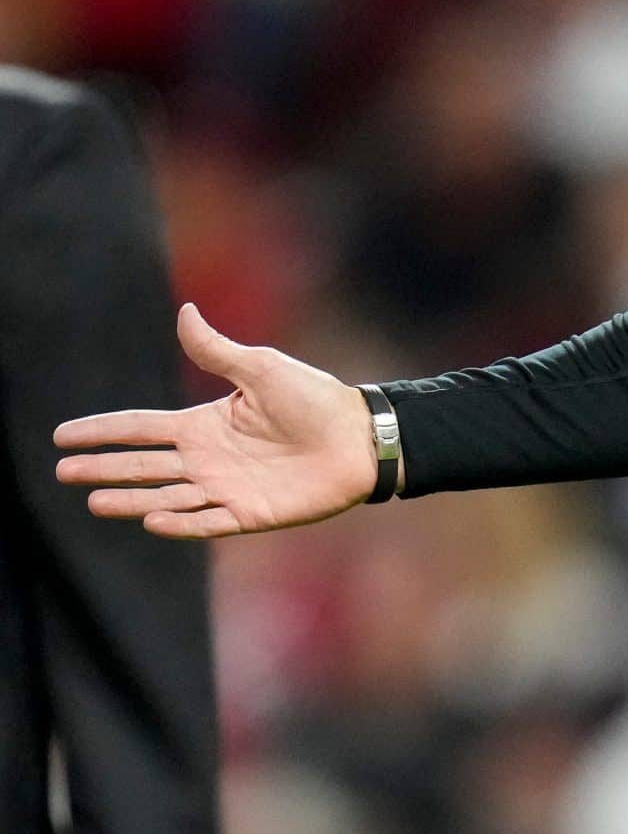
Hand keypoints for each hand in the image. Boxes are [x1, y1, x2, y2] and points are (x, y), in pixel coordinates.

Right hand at [54, 302, 379, 537]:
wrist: (360, 436)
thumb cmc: (315, 400)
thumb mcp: (261, 369)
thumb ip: (217, 350)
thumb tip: (185, 310)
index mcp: (204, 425)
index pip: (141, 428)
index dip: (103, 431)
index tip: (62, 436)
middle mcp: (207, 459)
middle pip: (144, 465)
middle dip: (104, 468)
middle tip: (64, 471)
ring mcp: (225, 488)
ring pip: (166, 496)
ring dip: (131, 500)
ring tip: (95, 500)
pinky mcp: (249, 513)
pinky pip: (207, 522)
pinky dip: (180, 523)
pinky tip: (152, 519)